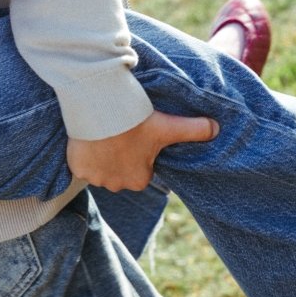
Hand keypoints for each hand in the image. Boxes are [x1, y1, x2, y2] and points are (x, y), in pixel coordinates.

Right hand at [66, 112, 218, 193]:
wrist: (101, 111)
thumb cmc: (136, 121)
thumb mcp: (168, 125)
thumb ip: (194, 129)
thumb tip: (217, 129)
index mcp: (140, 180)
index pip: (142, 171)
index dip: (140, 153)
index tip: (137, 137)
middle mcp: (117, 185)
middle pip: (120, 172)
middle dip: (120, 157)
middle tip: (121, 134)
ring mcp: (96, 178)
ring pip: (100, 169)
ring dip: (102, 156)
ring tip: (105, 135)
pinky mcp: (78, 170)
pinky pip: (82, 165)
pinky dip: (84, 154)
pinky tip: (90, 139)